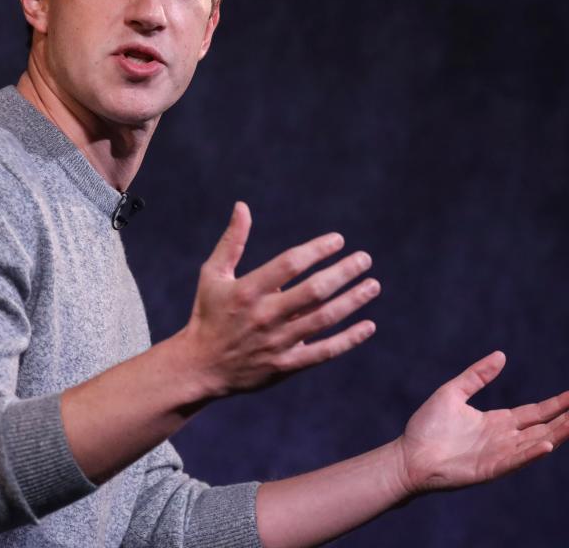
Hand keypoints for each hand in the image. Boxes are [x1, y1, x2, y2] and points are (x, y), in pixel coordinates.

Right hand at [181, 201, 379, 395]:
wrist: (200, 366)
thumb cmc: (208, 314)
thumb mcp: (213, 275)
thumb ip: (232, 241)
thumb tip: (242, 206)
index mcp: (247, 291)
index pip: (290, 264)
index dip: (317, 249)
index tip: (338, 240)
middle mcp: (265, 315)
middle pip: (314, 290)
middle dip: (343, 272)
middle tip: (365, 259)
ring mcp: (277, 342)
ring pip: (324, 319)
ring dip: (353, 301)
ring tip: (373, 285)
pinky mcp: (286, 365)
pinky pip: (324, 352)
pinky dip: (349, 339)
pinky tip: (368, 325)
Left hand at [397, 351, 568, 494]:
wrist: (408, 456)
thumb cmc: (427, 427)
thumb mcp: (453, 393)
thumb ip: (477, 375)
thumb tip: (501, 355)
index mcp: (497, 421)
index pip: (536, 411)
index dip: (557, 404)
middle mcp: (504, 438)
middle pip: (544, 427)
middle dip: (567, 419)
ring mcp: (499, 454)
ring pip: (536, 443)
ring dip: (557, 434)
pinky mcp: (490, 468)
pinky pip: (515, 460)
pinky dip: (532, 453)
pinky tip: (548, 444)